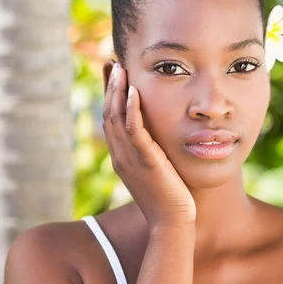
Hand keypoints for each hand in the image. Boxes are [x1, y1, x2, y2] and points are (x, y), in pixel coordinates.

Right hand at [103, 61, 195, 227]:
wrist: (173, 222)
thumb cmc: (170, 197)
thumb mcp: (156, 169)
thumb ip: (151, 151)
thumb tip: (156, 137)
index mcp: (122, 156)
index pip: (112, 118)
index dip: (110, 94)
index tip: (113, 72)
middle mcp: (120, 155)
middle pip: (109, 113)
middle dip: (110, 86)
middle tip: (111, 61)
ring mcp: (130, 158)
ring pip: (117, 118)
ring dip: (117, 91)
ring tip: (120, 67)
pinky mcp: (146, 161)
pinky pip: (135, 131)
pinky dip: (132, 109)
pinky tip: (134, 91)